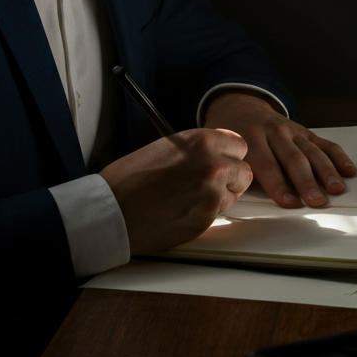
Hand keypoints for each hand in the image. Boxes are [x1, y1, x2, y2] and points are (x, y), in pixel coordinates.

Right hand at [99, 128, 250, 254]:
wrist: (111, 211)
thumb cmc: (129, 180)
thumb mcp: (167, 147)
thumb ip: (197, 149)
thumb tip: (217, 153)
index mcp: (200, 140)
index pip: (239, 144)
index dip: (229, 155)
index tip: (222, 161)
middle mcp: (211, 162)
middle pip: (244, 170)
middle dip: (231, 178)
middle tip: (208, 184)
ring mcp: (212, 191)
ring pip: (234, 194)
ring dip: (219, 197)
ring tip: (188, 198)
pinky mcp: (207, 216)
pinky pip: (219, 214)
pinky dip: (206, 214)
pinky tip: (182, 210)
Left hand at [203, 92, 356, 207]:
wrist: (240, 108)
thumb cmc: (232, 138)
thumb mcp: (224, 151)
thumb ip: (234, 171)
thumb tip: (240, 200)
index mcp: (249, 139)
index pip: (267, 166)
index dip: (280, 186)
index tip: (291, 203)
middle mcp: (273, 132)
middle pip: (293, 159)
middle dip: (307, 182)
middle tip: (317, 200)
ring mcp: (291, 131)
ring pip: (312, 152)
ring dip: (326, 172)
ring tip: (336, 188)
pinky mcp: (305, 132)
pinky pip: (325, 144)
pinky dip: (338, 157)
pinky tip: (348, 170)